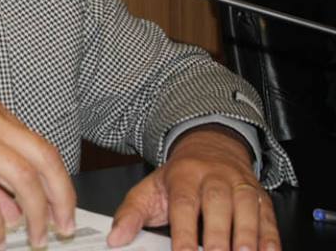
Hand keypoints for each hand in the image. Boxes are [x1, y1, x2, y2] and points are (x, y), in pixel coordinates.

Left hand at [107, 125, 278, 250]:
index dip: (184, 233)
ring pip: (246, 210)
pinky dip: (270, 238)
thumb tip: (115, 237)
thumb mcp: (149, 189)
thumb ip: (130, 214)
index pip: (183, 204)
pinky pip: (268, 216)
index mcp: (183, 175)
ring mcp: (239, 185)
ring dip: (246, 238)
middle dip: (217, 237)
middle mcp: (214, 178)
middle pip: (217, 205)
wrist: (210, 147)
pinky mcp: (260, 197)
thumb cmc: (179, 176)